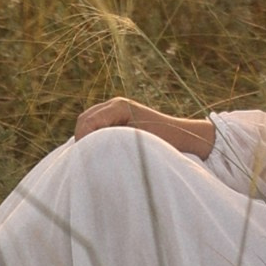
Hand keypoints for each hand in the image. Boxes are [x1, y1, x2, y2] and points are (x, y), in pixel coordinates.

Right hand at [73, 99, 214, 153]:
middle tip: (82, 161)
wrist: (184, 137)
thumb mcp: (137, 143)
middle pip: (84, 120)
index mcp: (118, 106)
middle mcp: (115, 104)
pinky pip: (96, 125)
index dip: (82, 140)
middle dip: (81, 139)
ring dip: (86, 138)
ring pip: (88, 122)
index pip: (87, 122)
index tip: (83, 160)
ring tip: (88, 157)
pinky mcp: (118, 117)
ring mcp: (115, 109)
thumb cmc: (164, 141)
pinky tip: (95, 152)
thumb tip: (91, 151)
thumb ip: (112, 142)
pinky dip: (93, 137)